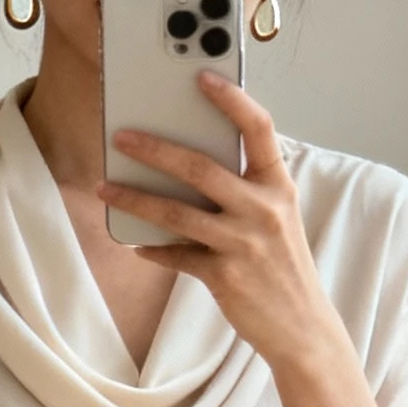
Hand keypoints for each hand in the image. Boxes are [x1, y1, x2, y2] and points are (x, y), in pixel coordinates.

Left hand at [99, 74, 339, 374]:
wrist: (301, 327)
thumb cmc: (282, 267)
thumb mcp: (276, 218)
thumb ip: (244, 189)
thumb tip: (188, 168)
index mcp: (277, 185)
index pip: (258, 129)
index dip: (231, 99)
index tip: (201, 78)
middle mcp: (262, 209)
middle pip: (200, 168)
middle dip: (155, 149)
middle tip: (122, 136)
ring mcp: (243, 244)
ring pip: (178, 212)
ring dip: (136, 198)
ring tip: (107, 186)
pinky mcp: (225, 277)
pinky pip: (178, 256)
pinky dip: (154, 249)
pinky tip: (135, 244)